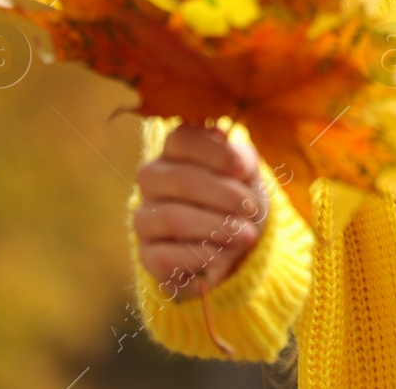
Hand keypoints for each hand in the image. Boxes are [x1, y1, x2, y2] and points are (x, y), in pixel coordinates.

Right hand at [134, 123, 269, 300]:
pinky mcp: (147, 254)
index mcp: (175, 151)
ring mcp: (145, 217)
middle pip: (180, 179)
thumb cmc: (239, 195)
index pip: (182, 139)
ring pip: (172, 218)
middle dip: (223, 194)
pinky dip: (200, 256)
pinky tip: (222, 256)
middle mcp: (152, 180)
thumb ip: (242, 160)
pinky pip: (165, 257)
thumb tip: (239, 165)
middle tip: (250, 208)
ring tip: (246, 235)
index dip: (215, 152)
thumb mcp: (247, 172)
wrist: (235, 241)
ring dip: (216, 227)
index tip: (244, 170)